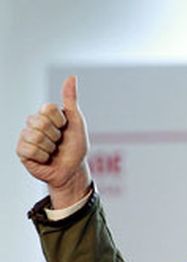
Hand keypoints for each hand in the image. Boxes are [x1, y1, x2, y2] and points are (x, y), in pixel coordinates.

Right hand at [16, 75, 91, 207]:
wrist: (72, 170)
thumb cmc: (75, 147)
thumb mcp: (76, 122)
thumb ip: (71, 100)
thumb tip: (72, 76)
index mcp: (46, 115)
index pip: (47, 108)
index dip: (60, 121)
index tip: (65, 128)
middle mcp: (33, 123)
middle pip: (40, 122)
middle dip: (55, 136)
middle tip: (59, 142)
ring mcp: (26, 136)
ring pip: (34, 136)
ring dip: (49, 148)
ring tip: (52, 151)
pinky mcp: (21, 151)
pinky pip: (28, 149)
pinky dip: (42, 156)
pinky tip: (45, 159)